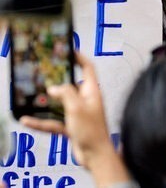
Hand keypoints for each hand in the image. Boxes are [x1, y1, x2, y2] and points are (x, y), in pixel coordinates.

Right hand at [19, 52, 111, 169]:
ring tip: (32, 98)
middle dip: (58, 80)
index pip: (88, 68)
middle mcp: (85, 100)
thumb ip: (66, 94)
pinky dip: (41, 121)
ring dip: (46, 103)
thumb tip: (55, 88)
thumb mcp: (77, 107)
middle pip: (71, 85)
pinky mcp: (71, 126)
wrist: (95, 155)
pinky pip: (53, 121)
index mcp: (92, 91)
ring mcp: (78, 113)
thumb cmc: (92, 131)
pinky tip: (28, 121)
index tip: (68, 51)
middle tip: (45, 74)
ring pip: (59, 104)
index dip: (79, 58)